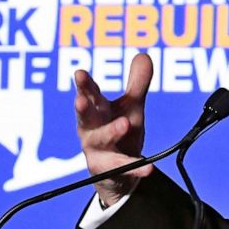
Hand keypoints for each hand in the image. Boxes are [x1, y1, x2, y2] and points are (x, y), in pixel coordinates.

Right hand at [74, 53, 152, 204]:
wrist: (117, 174)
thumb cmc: (119, 132)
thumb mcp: (131, 107)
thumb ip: (137, 83)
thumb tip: (143, 54)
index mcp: (96, 110)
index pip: (89, 94)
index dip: (84, 84)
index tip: (80, 73)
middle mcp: (91, 129)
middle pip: (85, 116)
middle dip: (82, 107)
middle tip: (81, 99)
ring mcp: (98, 150)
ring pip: (100, 140)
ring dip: (110, 131)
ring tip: (124, 124)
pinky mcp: (110, 170)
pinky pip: (124, 168)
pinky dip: (136, 168)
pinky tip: (149, 167)